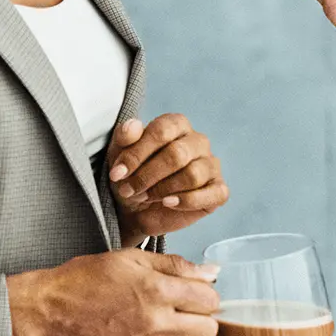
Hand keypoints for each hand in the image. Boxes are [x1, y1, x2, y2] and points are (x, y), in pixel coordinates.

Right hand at [7, 249, 220, 335]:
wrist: (53, 306)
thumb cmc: (91, 277)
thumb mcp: (135, 258)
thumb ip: (177, 266)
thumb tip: (210, 273)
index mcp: (157, 289)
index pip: (210, 300)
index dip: (206, 293)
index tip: (196, 292)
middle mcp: (153, 322)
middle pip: (208, 330)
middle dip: (202, 318)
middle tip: (186, 310)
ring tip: (172, 328)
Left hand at [106, 114, 228, 243]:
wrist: (135, 210)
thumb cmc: (131, 175)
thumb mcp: (119, 155)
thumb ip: (124, 137)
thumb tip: (133, 126)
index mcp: (177, 125)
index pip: (162, 131)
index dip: (137, 153)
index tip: (117, 173)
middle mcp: (198, 141)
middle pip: (177, 154)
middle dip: (147, 176)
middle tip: (129, 190)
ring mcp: (211, 165)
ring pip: (192, 175)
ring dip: (163, 190)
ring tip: (146, 197)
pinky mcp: (218, 190)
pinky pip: (213, 194)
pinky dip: (188, 201)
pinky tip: (168, 203)